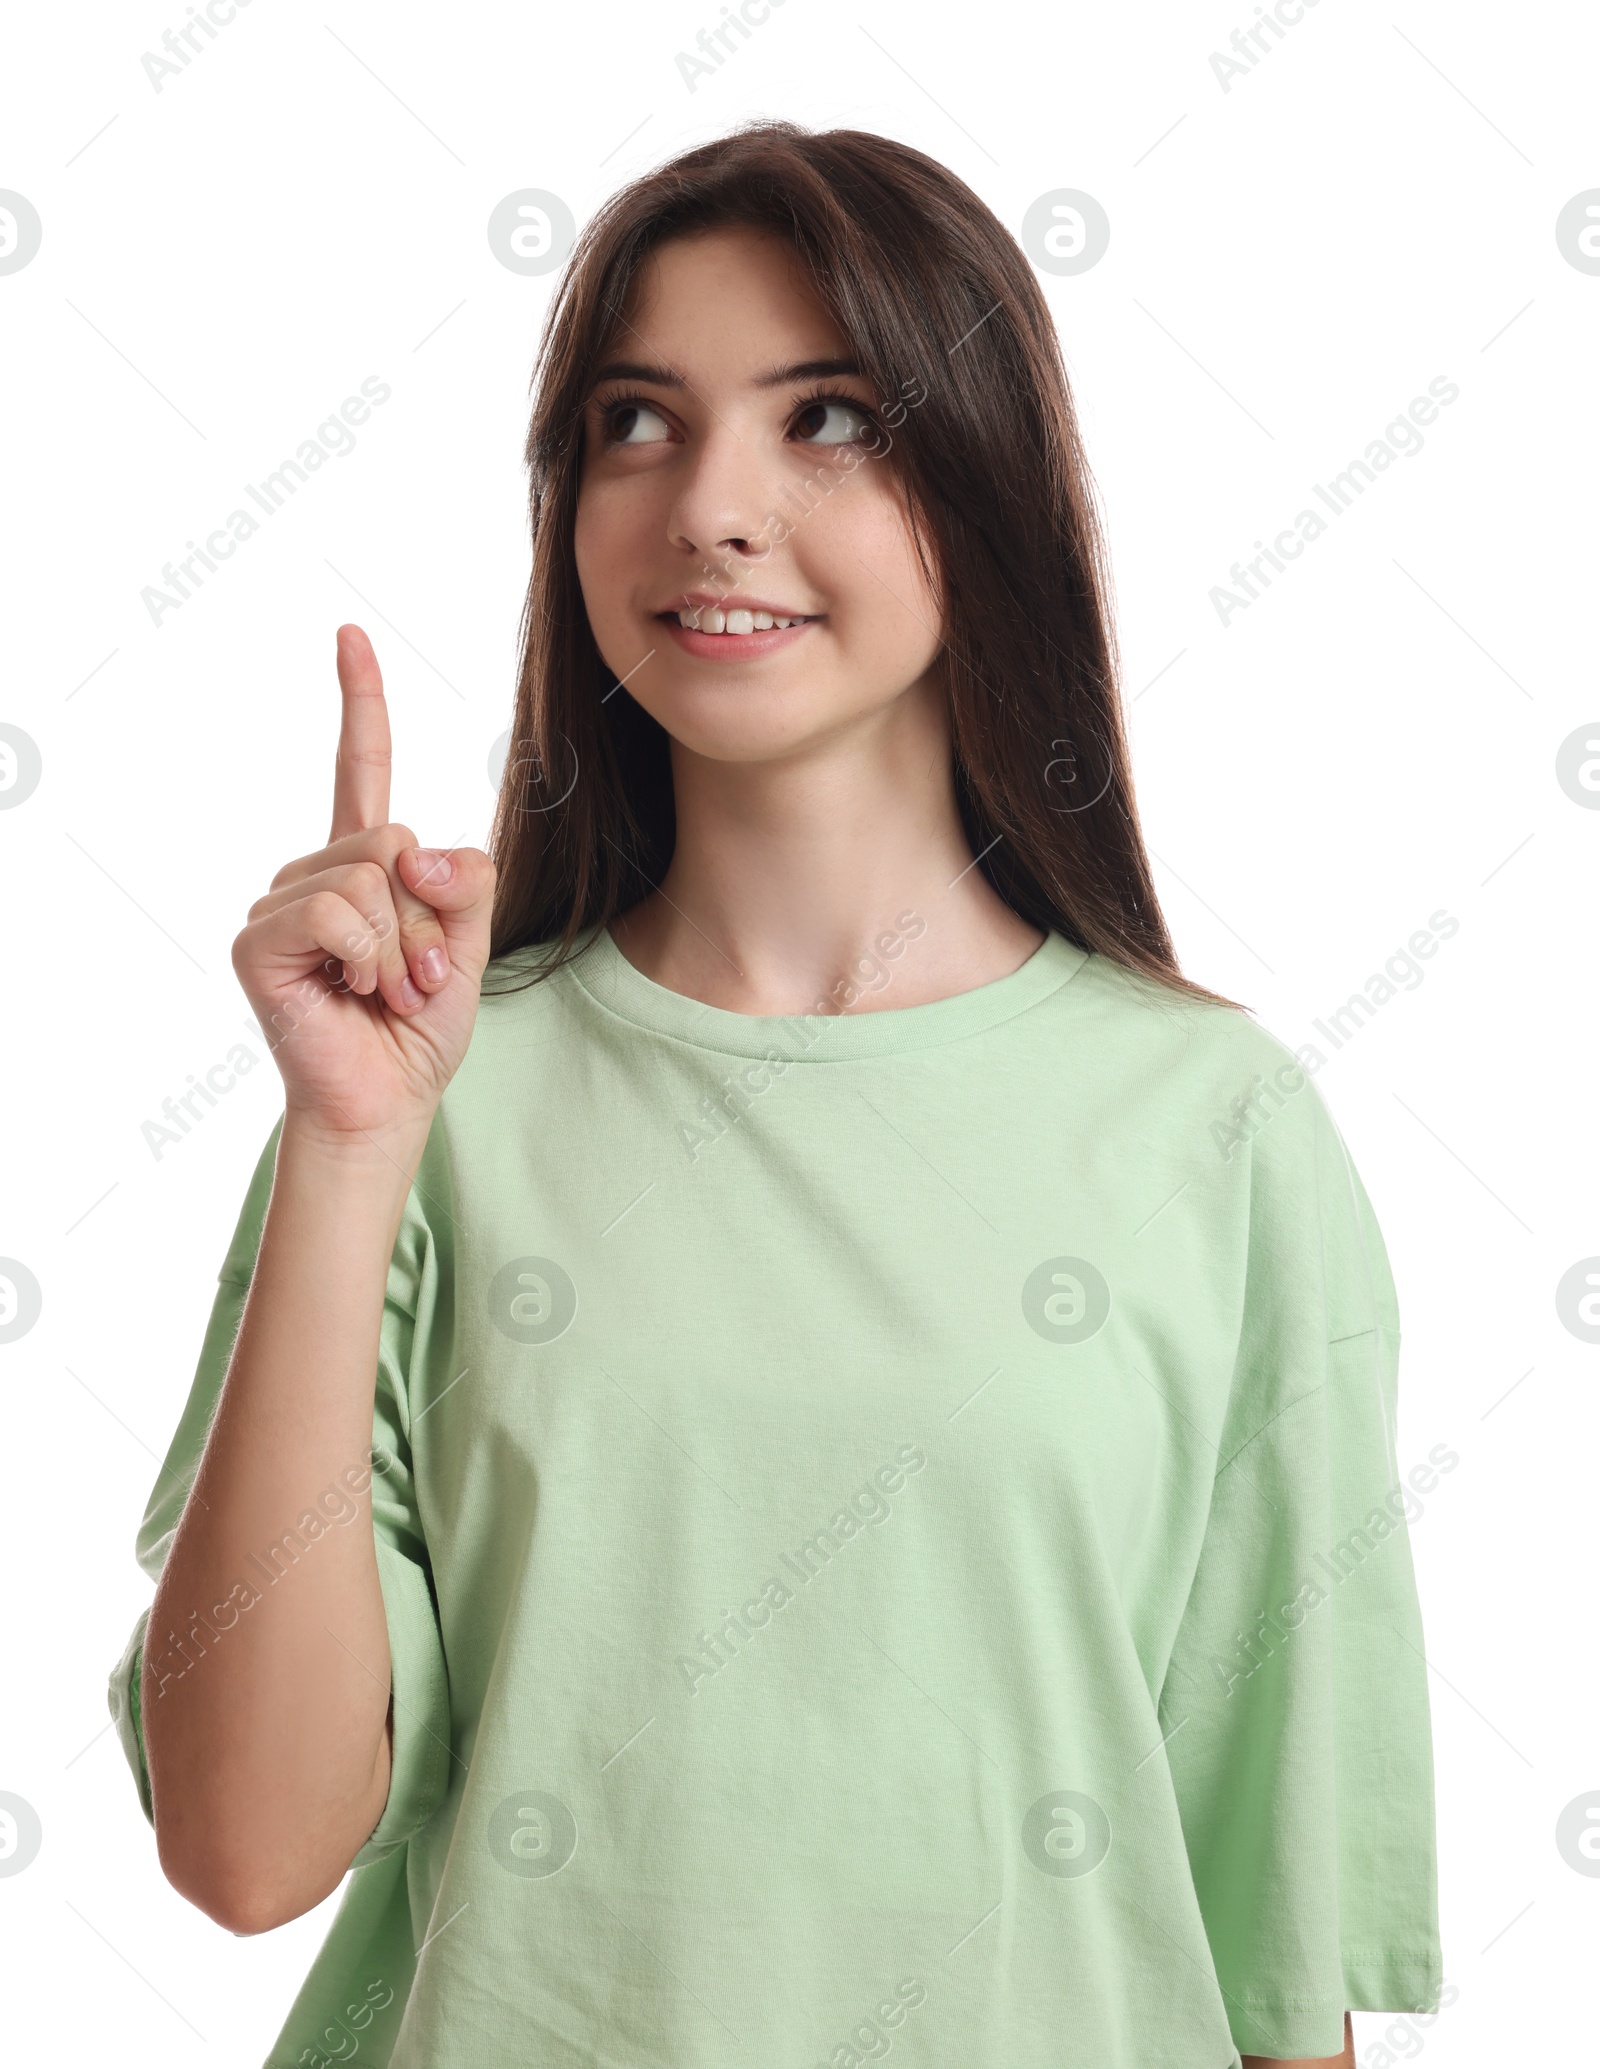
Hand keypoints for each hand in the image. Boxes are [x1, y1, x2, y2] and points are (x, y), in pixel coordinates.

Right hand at [231, 624, 496, 1146]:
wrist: (387, 1098)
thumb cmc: (419, 1026)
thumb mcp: (470, 943)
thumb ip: (464, 879)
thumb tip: (410, 850)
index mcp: (366, 864)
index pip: (362, 768)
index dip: (360, 702)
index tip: (350, 635)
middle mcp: (316, 871)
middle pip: (394, 839)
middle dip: (428, 921)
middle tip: (414, 978)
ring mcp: (283, 901)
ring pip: (371, 878)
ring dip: (401, 949)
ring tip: (382, 991)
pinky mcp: (261, 938)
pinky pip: (336, 911)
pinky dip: (364, 955)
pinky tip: (349, 991)